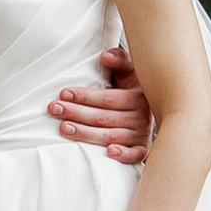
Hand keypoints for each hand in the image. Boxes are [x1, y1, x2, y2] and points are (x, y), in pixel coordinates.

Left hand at [48, 46, 152, 167]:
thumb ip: (119, 60)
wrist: (157, 109)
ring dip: (86, 133)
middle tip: (53, 108)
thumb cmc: (133, 89)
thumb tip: (105, 56)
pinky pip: (135, 155)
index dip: (85, 96)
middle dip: (76, 113)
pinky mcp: (141, 149)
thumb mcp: (129, 71)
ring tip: (64, 128)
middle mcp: (141, 116)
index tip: (64, 93)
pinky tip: (109, 152)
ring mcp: (141, 134)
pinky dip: (124, 155)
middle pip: (103, 117)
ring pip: (111, 136)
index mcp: (137, 96)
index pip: (107, 98)